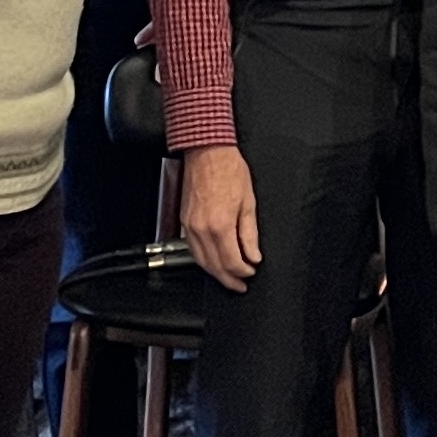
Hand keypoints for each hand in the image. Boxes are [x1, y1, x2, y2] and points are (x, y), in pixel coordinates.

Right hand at [179, 146, 262, 291]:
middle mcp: (202, 229)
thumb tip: (253, 255)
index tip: (251, 272)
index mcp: (220, 226)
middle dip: (228, 279)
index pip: (232, 262)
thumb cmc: (229, 170)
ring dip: (215, 273)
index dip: (243, 272)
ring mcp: (190, 226)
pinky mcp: (184, 221)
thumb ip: (250, 234)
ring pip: (201, 260)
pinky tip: (212, 261)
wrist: (207, 151)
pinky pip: (192, 248)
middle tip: (240, 285)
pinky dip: (203, 259)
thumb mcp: (248, 203)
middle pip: (214, 266)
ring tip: (227, 278)